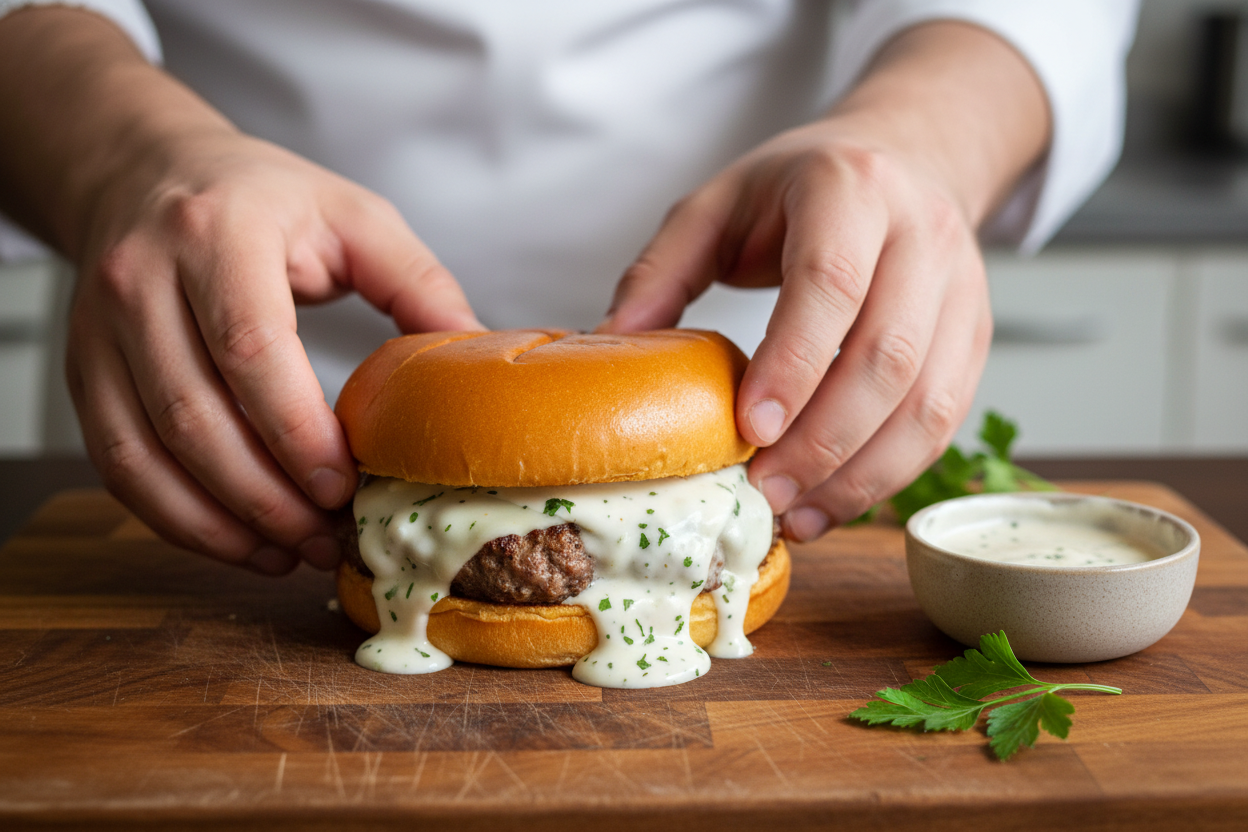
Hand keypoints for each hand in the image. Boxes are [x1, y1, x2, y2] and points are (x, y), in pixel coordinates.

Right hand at [68, 130, 481, 573]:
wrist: (145, 172)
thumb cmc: (262, 199)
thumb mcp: (353, 215)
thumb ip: (418, 282)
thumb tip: (472, 361)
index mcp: (218, 234)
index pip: (249, 347)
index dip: (294, 430)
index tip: (342, 486)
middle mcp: (140, 280)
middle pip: (192, 413)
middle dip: (263, 495)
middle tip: (327, 537)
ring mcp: (99, 330)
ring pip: (145, 452)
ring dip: (219, 520)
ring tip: (290, 553)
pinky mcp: (81, 371)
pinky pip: (117, 463)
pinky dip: (174, 517)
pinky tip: (235, 540)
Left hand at [598, 23, 1047, 539]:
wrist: (903, 158)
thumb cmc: (795, 190)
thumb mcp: (715, 205)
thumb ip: (661, 271)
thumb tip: (608, 346)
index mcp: (848, 188)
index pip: (830, 284)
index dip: (792, 364)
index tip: (747, 431)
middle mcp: (920, 234)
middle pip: (886, 354)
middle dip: (823, 440)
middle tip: (764, 492)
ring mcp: (961, 288)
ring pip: (928, 400)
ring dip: (862, 472)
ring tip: (797, 513)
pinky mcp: (974, 336)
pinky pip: (945, 419)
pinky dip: (892, 472)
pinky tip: (835, 502)